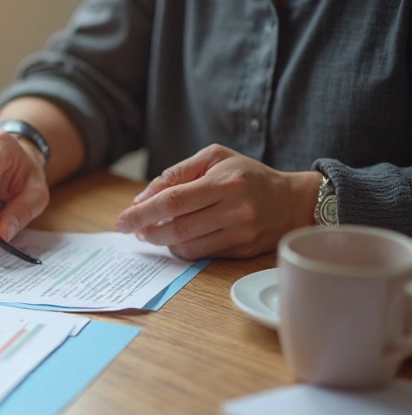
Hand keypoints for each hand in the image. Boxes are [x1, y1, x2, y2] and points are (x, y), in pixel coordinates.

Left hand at [115, 144, 319, 259]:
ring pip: (187, 246)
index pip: (173, 201)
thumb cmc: (247, 175)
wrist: (292, 201)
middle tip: (132, 229)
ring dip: (162, 241)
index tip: (121, 221)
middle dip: (147, 231)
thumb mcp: (214, 158)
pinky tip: (176, 238)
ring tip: (153, 231)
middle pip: (177, 227)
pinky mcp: (241, 251)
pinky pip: (201, 255)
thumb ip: (177, 173)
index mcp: (225, 183)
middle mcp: (234, 210)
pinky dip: (181, 248)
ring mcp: (240, 233)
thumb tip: (143, 198)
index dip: (142, 213)